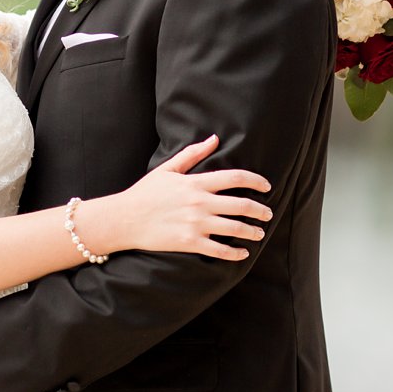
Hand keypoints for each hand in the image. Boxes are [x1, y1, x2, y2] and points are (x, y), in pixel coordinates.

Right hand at [87, 134, 271, 260]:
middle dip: (260, 210)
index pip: (235, 178)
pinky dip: (235, 253)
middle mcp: (199, 202)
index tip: (267, 187)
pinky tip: (242, 253)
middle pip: (241, 204)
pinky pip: (219, 250)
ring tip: (259, 233)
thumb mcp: (168, 169)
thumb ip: (193, 154)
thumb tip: (214, 138)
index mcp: (195, 182)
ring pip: (235, 228)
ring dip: (252, 231)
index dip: (256, 181)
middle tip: (268, 214)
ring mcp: (195, 224)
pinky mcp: (189, 243)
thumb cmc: (145, 193)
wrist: (124, 218)